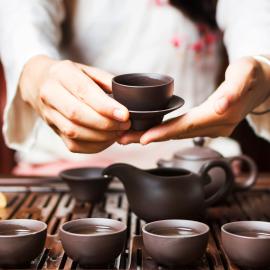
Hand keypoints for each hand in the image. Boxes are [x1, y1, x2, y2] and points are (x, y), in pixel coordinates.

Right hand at [19, 55, 129, 152]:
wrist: (38, 82)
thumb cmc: (68, 75)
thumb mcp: (86, 69)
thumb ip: (106, 80)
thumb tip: (126, 96)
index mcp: (61, 74)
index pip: (84, 92)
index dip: (105, 106)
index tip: (125, 114)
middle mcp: (50, 94)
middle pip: (77, 115)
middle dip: (106, 123)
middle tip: (125, 124)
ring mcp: (49, 115)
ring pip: (74, 132)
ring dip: (101, 137)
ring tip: (118, 132)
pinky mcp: (54, 131)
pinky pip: (73, 145)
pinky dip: (94, 146)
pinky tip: (107, 140)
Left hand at [119, 56, 269, 144]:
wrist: (262, 84)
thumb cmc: (252, 75)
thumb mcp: (246, 74)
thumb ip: (234, 90)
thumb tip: (220, 106)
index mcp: (220, 115)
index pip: (186, 126)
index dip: (163, 133)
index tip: (142, 139)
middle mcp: (214, 127)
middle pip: (176, 134)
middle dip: (149, 138)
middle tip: (122, 140)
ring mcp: (212, 129)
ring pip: (177, 135)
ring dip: (153, 137)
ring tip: (128, 137)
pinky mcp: (208, 126)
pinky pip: (182, 131)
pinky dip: (164, 132)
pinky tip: (149, 132)